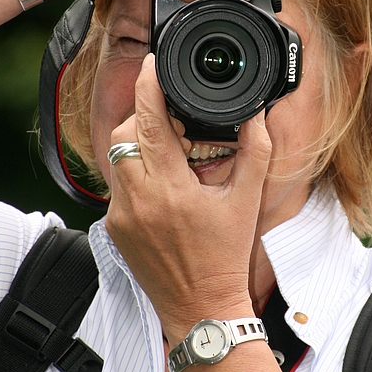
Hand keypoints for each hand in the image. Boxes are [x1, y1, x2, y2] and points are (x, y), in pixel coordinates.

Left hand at [104, 53, 271, 344]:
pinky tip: (163, 186)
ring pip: (118, 158)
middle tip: (175, 121)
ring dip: (140, 145)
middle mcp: (138, 199)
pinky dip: (137, 175)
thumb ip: (255, 151)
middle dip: (146, 116)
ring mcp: (121, 215)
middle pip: (126, 133)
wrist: (200, 306)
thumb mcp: (246, 201)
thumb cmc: (225, 257)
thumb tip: (258, 115)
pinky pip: (118, 186)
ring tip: (172, 153)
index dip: (148, 86)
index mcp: (171, 189)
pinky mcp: (114, 228)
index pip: (150, 121)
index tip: (151, 65)